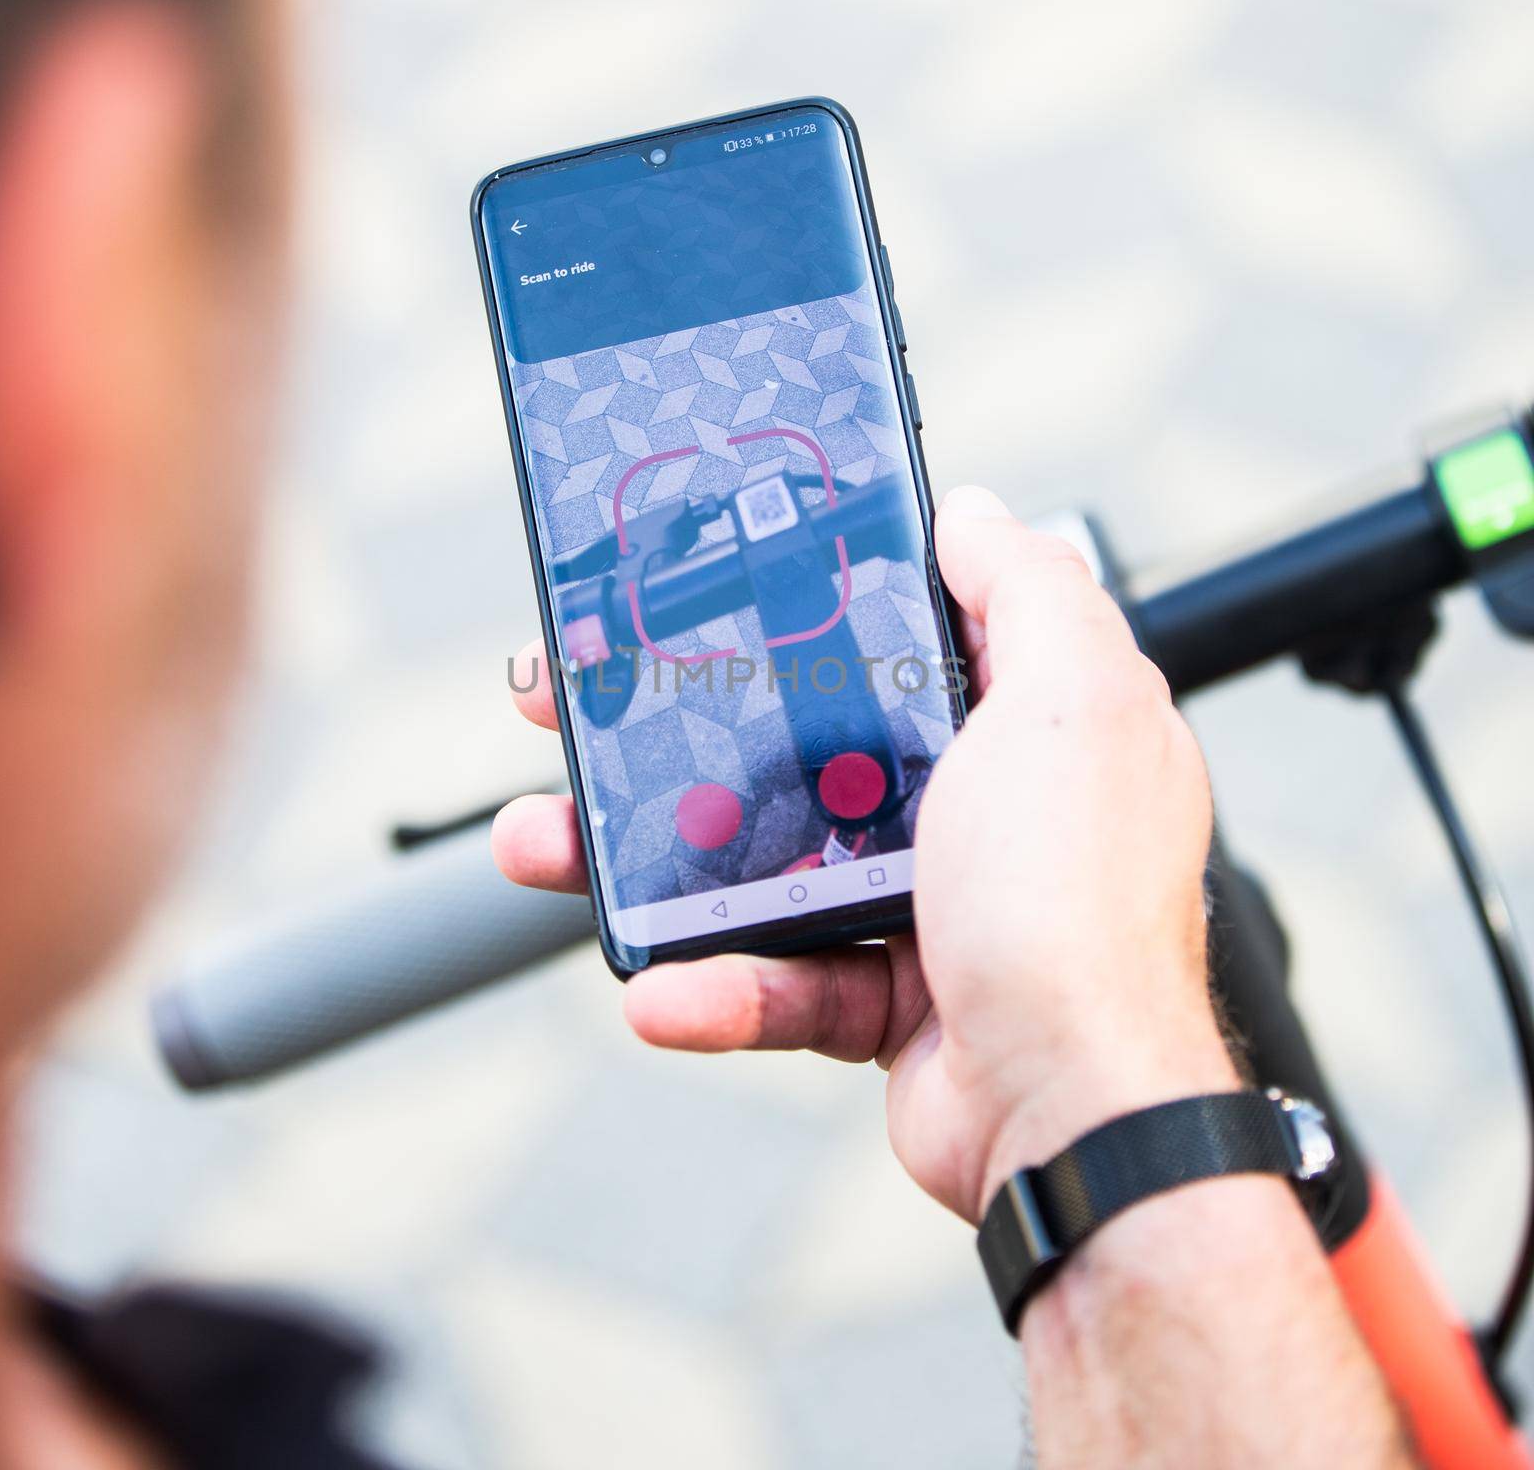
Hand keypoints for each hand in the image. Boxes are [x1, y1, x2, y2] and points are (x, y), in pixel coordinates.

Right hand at [494, 486, 1237, 1224]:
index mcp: (1014, 720)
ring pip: (758, 861)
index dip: (790, 602)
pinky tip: (659, 988)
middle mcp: (972, 805)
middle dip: (676, 725)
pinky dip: (713, 985)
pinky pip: (776, 978)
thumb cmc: (1078, 903)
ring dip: (648, 857)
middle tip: (578, 705)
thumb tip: (970, 513)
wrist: (1078, 1112)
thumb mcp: (1071, 701)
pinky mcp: (882, 999)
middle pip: (795, 741)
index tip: (699, 591)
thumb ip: (1029, 591)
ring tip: (548, 842)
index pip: (886, 636)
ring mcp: (923, 903)